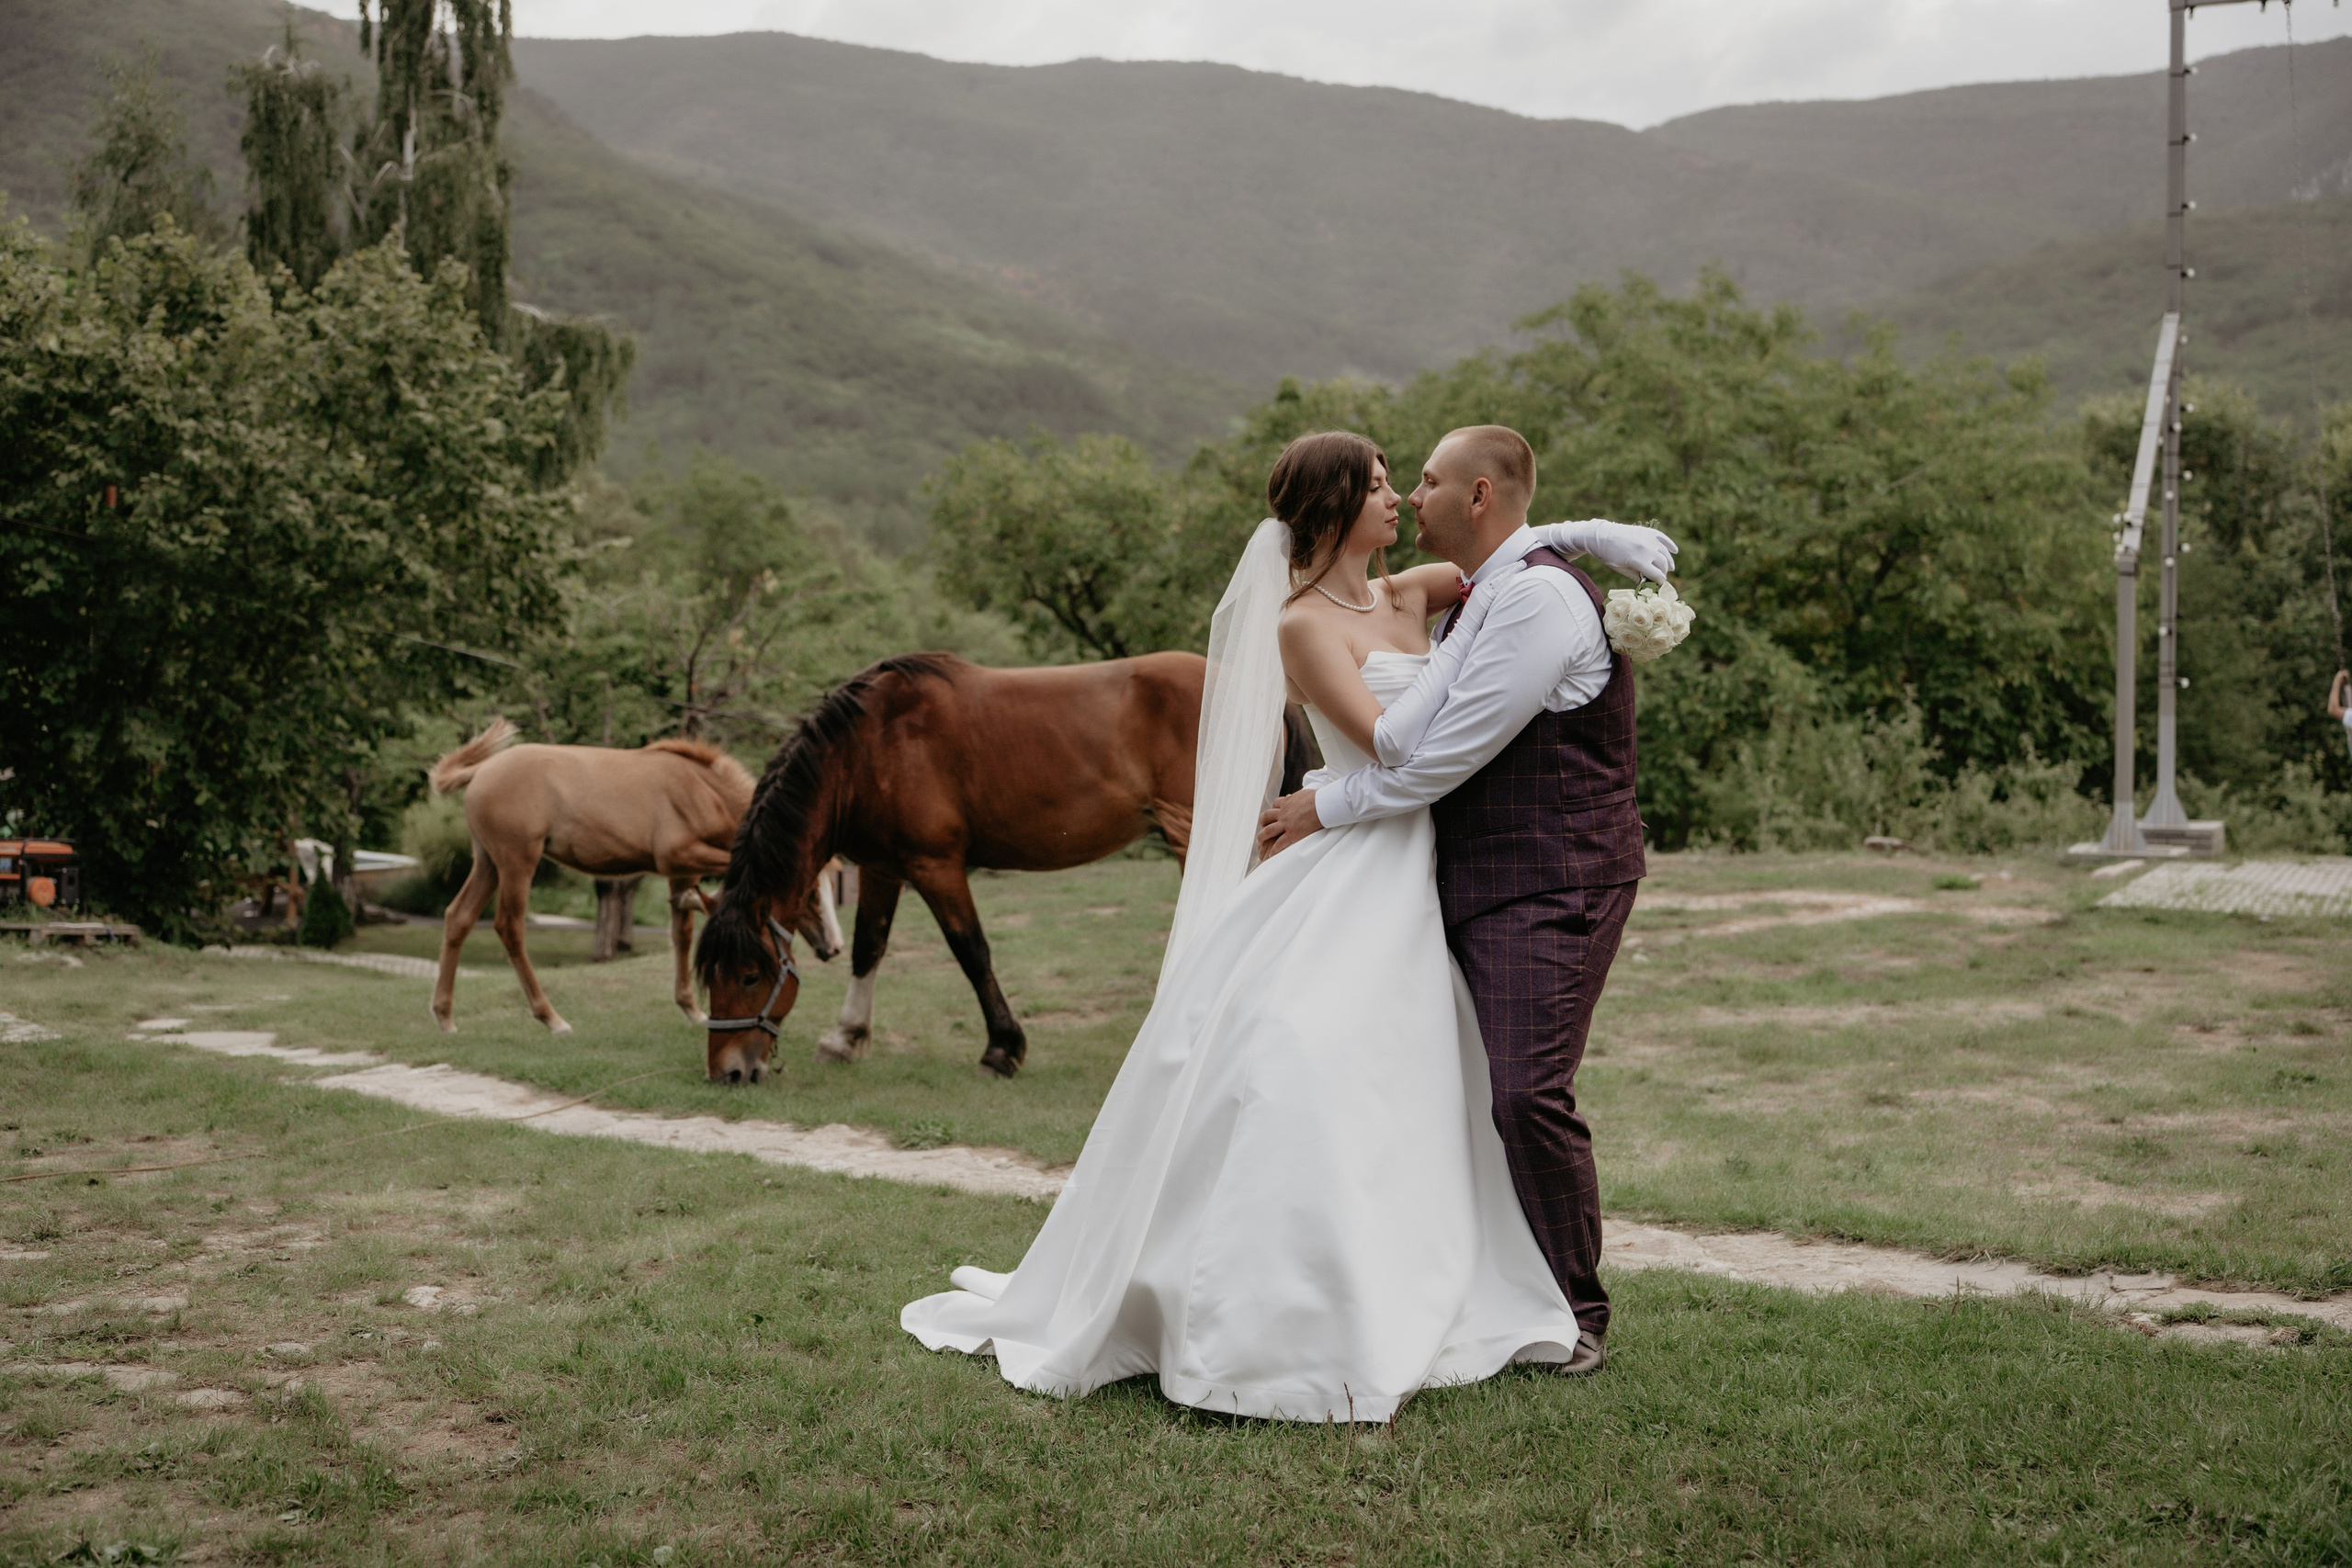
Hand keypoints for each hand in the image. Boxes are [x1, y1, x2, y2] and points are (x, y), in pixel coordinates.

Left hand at [1256, 790, 1322, 857]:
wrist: (1322, 805)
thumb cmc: (1319, 798)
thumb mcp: (1306, 794)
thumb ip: (1301, 796)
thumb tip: (1303, 795)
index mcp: (1288, 802)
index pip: (1276, 804)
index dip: (1273, 809)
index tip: (1273, 812)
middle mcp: (1283, 812)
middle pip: (1267, 816)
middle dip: (1263, 822)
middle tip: (1263, 826)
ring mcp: (1286, 824)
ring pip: (1268, 831)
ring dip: (1262, 837)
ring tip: (1260, 842)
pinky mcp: (1292, 834)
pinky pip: (1279, 844)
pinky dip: (1273, 850)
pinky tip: (1271, 855)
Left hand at [1559, 520, 1678, 583]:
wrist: (1602, 535)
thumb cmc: (1609, 555)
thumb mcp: (1621, 569)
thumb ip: (1636, 575)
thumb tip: (1647, 582)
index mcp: (1639, 560)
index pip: (1657, 575)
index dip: (1660, 581)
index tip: (1659, 585)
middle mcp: (1647, 549)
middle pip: (1663, 564)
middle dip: (1663, 572)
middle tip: (1661, 577)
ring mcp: (1649, 539)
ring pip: (1665, 553)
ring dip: (1669, 562)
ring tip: (1669, 568)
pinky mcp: (1648, 532)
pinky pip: (1663, 538)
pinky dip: (1670, 545)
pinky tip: (1675, 551)